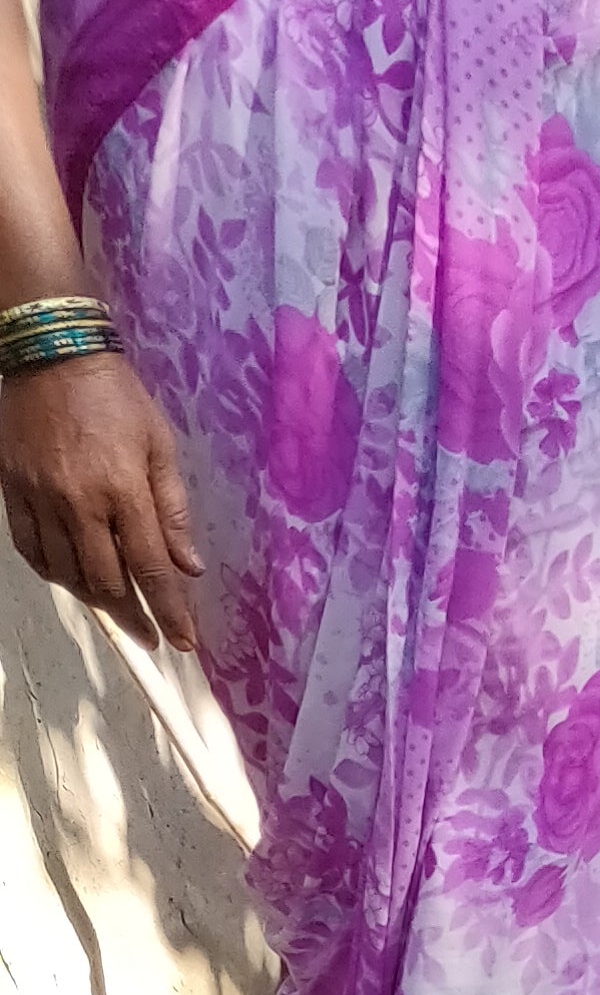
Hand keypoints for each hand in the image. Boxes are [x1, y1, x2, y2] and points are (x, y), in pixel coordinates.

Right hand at [0, 352, 202, 648]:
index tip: (183, 641)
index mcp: (123, 490)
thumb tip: (188, 566)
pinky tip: (70, 578)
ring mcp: (41, 496)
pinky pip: (30, 547)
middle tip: (149, 635)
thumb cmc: (115, 397)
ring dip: (93, 599)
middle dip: (132, 617)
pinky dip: (53, 572)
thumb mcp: (160, 446)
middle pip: (106, 582)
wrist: (52, 352)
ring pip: (66, 572)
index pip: (151, 569)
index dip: (169, 612)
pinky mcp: (13, 488)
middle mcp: (79, 502)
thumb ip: (173, 510)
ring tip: (114, 608)